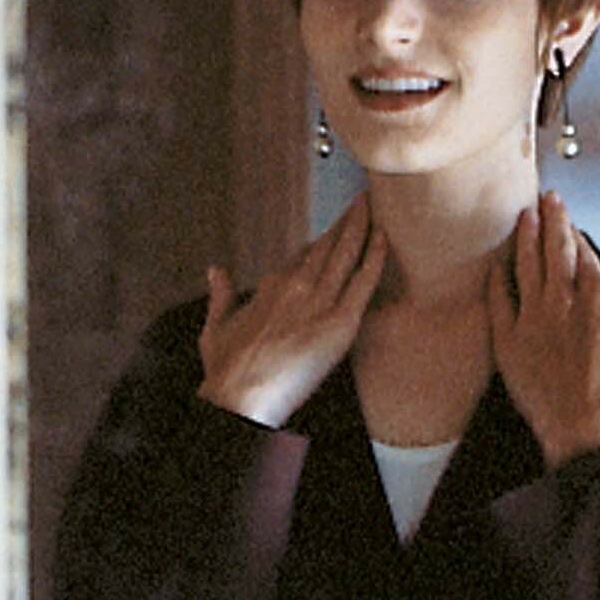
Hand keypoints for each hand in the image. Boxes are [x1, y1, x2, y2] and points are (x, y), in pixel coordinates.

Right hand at [197, 193, 387, 426]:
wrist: (240, 398)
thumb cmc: (227, 371)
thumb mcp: (215, 327)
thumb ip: (220, 295)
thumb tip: (215, 271)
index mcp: (271, 287)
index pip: (303, 256)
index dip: (321, 241)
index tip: (333, 229)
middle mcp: (296, 287)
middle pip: (326, 245)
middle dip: (345, 221)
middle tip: (360, 201)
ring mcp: (319, 303)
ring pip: (345, 254)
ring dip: (360, 226)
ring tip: (371, 204)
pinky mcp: (339, 324)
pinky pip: (363, 282)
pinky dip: (374, 257)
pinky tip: (384, 236)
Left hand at [486, 191, 599, 467]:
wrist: (587, 428)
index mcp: (598, 300)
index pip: (585, 256)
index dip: (577, 233)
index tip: (572, 220)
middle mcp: (563, 302)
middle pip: (555, 249)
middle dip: (552, 220)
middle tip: (548, 198)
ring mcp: (533, 318)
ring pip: (526, 265)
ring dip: (525, 237)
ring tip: (523, 216)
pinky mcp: (509, 340)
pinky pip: (499, 300)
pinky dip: (497, 278)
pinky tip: (496, 264)